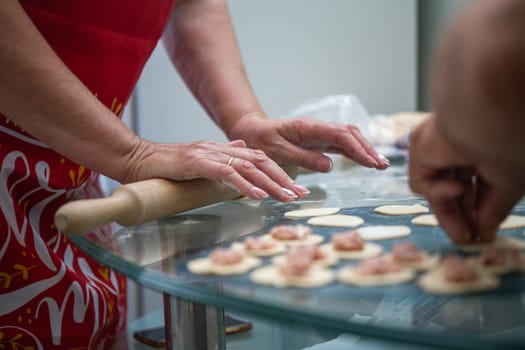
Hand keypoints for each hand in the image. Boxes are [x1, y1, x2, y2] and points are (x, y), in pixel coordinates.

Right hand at [121, 138, 308, 201]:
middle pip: (259, 162)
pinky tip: (258, 195)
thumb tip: (242, 149)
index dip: (278, 172)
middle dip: (282, 179)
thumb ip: (222, 156)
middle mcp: (219, 149)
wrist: (137, 158)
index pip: (258, 159)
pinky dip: (245, 185)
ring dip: (270, 183)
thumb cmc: (165, 165)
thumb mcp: (199, 160)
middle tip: (300, 195)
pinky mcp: (197, 162)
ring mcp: (209, 154)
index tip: (294, 189)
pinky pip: (226, 174)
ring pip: (248, 167)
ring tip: (286, 197)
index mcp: (222, 150)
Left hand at [228, 114, 389, 172]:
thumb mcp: (278, 152)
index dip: (357, 148)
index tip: (370, 162)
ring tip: (380, 165)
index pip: (340, 135)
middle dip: (367, 148)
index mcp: (308, 127)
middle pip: (349, 133)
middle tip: (382, 165)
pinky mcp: (319, 140)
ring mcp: (320, 133)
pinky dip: (355, 152)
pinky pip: (341, 144)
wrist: (253, 132)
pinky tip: (365, 160)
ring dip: (364, 149)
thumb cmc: (262, 141)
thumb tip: (329, 165)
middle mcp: (318, 127)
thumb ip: (303, 158)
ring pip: (348, 137)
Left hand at [408, 116, 522, 243]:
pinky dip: (438, 191)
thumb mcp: (509, 184)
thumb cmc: (510, 142)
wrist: (491, 115)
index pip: (475, 185)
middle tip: (467, 240)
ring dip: (449, 213)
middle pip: (454, 189)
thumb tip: (486, 233)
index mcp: (484, 148)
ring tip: (463, 235)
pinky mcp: (420, 149)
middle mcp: (459, 146)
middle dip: (461, 216)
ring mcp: (438, 147)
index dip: (477, 211)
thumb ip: (493, 210)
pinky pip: (423, 181)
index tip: (482, 235)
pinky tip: (458, 186)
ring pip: (436, 188)